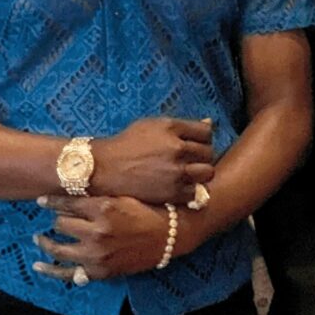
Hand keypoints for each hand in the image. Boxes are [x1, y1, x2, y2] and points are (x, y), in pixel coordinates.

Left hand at [33, 196, 173, 281]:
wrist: (170, 235)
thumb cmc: (148, 211)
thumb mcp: (123, 196)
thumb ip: (96, 196)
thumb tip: (67, 194)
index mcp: (103, 208)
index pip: (65, 204)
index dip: (51, 201)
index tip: (41, 201)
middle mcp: (97, 232)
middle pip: (60, 224)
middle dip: (56, 220)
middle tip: (54, 218)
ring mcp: (97, 254)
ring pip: (59, 248)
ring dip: (46, 242)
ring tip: (40, 238)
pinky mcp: (100, 271)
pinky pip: (69, 273)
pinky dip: (51, 270)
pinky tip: (39, 265)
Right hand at [91, 117, 214, 202]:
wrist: (104, 169)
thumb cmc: (127, 145)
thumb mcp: (152, 125)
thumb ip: (181, 125)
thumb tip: (210, 123)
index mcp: (171, 127)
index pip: (206, 132)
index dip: (203, 139)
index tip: (194, 145)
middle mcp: (176, 147)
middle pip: (209, 152)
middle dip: (201, 157)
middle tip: (189, 161)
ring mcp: (175, 171)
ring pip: (207, 172)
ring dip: (200, 174)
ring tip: (188, 175)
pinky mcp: (172, 192)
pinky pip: (195, 191)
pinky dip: (189, 190)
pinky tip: (178, 187)